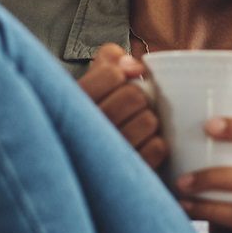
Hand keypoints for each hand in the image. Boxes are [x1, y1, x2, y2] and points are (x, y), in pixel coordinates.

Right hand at [76, 44, 165, 169]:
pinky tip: (140, 146)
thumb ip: (108, 60)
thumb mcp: (92, 80)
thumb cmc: (94, 113)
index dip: (123, 74)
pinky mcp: (126, 172)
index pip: (112, 74)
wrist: (86, 166)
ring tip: (134, 126)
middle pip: (134, 96)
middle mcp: (84, 130)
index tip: (122, 80)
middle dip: (139, 98)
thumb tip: (136, 66)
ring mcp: (105, 155)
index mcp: (73, 102)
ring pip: (148, 121)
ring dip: (149, 121)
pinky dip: (156, 144)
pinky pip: (157, 147)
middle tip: (130, 107)